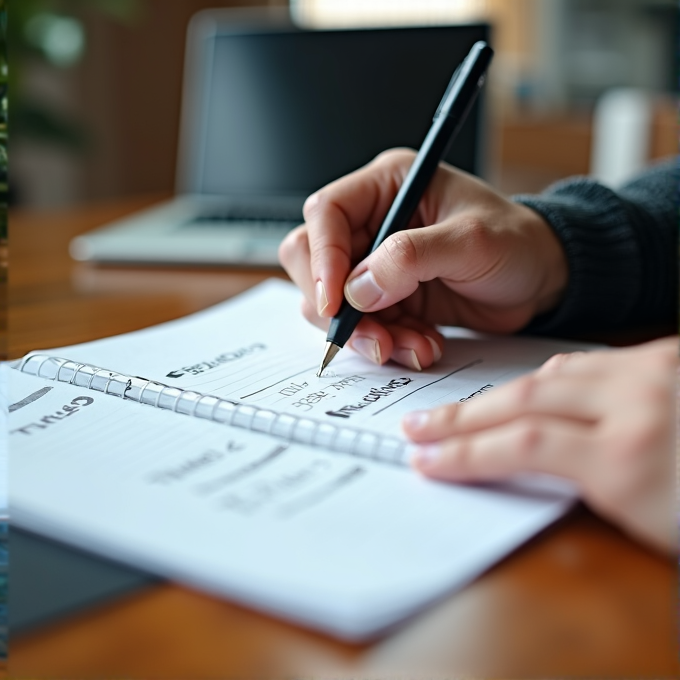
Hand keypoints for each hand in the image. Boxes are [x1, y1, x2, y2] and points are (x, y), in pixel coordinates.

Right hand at [279, 148, 567, 369]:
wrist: (539, 281)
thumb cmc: (516, 243)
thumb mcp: (471, 242)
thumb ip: (411, 258)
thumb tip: (356, 289)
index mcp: (388, 186)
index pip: (326, 214)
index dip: (322, 257)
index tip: (335, 301)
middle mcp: (373, 222)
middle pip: (314, 261)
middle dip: (338, 308)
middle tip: (374, 338)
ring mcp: (375, 263)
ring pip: (335, 303)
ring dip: (368, 334)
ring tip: (414, 345)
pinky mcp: (385, 297)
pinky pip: (363, 326)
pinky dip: (387, 343)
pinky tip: (422, 345)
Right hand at [403, 337, 677, 553]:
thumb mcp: (667, 532)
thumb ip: (600, 490)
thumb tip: (549, 470)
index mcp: (631, 460)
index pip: (520, 448)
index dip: (463, 454)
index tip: (427, 460)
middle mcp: (637, 403)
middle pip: (525, 398)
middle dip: (464, 415)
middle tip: (421, 424)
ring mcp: (656, 372)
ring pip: (555, 370)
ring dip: (502, 391)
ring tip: (463, 407)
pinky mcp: (672, 357)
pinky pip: (593, 360)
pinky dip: (551, 374)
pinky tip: (535, 384)